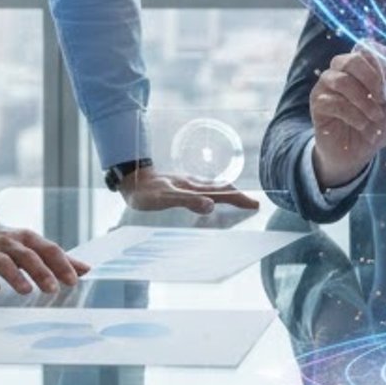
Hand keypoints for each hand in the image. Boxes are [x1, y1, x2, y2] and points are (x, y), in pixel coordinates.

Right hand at [0, 213, 89, 295]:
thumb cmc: (6, 243)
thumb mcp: (32, 246)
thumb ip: (57, 259)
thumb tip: (85, 269)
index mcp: (28, 239)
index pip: (49, 250)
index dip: (62, 264)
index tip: (74, 280)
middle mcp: (11, 244)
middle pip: (29, 255)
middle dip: (42, 272)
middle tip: (53, 289)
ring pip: (5, 262)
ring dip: (15, 276)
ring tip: (26, 290)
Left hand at [115, 166, 259, 213]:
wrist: (130, 178)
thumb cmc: (145, 192)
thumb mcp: (164, 199)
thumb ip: (187, 202)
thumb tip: (211, 206)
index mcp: (193, 188)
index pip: (222, 193)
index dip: (239, 199)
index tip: (254, 204)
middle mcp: (193, 184)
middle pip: (222, 189)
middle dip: (238, 196)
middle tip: (253, 204)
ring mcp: (187, 184)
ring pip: (214, 188)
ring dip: (228, 194)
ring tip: (239, 200)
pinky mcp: (180, 186)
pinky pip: (204, 190)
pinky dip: (216, 194)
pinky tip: (212, 198)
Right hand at [310, 42, 385, 187]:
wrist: (354, 155)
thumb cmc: (374, 127)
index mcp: (361, 68)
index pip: (366, 47)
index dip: (382, 56)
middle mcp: (341, 71)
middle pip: (353, 59)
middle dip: (373, 78)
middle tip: (384, 98)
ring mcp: (327, 86)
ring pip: (343, 81)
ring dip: (364, 101)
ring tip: (376, 117)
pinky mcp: (318, 103)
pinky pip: (336, 103)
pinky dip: (355, 116)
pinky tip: (364, 126)